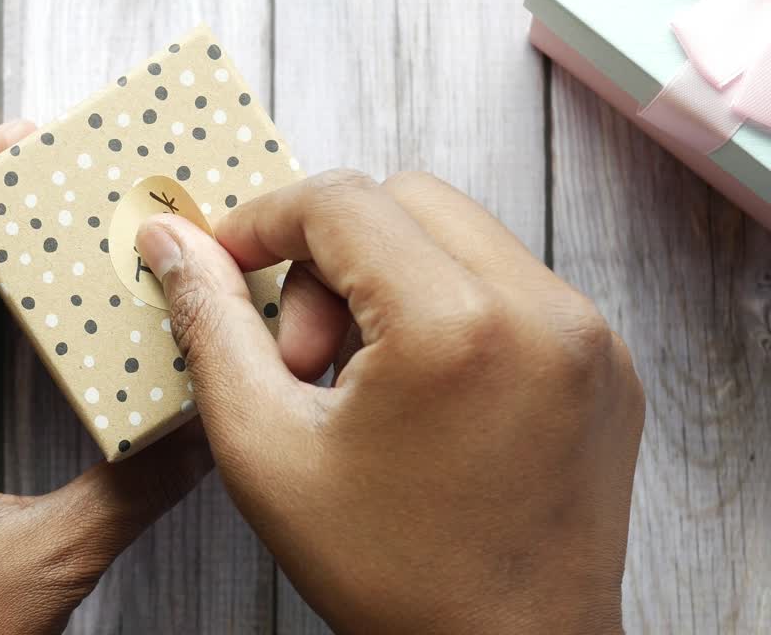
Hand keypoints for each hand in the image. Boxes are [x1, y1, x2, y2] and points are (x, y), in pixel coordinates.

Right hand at [135, 170, 643, 633]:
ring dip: (387, 280)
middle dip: (328, 255)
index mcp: (457, 325)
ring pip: (458, 236)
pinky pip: (508, 282)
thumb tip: (172, 243)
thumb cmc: (390, 575)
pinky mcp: (606, 361)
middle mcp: (543, 311)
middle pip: (404, 202)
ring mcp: (587, 335)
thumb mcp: (266, 448)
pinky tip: (415, 391)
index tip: (228, 264)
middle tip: (301, 353)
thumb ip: (213, 326)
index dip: (264, 221)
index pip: (341, 202)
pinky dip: (445, 307)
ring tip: (357, 381)